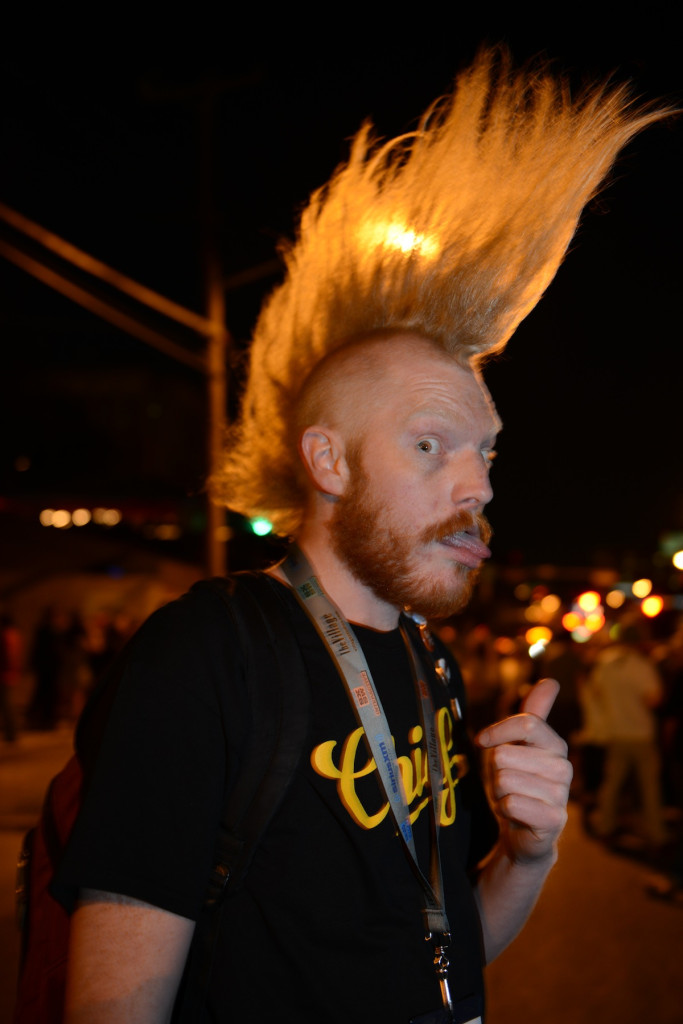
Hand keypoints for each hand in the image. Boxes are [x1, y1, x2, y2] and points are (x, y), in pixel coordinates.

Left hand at [476, 678, 572, 864]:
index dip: (497, 732)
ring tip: (510, 797)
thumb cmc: (518, 781)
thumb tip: (552, 681)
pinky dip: (504, 809)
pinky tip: (515, 814)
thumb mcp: (521, 744)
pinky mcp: (553, 821)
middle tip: (504, 782)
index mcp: (555, 745)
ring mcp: (561, 795)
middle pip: (505, 755)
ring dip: (497, 791)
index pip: (527, 724)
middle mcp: (563, 768)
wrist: (525, 831)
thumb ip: (534, 712)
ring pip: (505, 779)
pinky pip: (511, 803)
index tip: (482, 742)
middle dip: (493, 770)